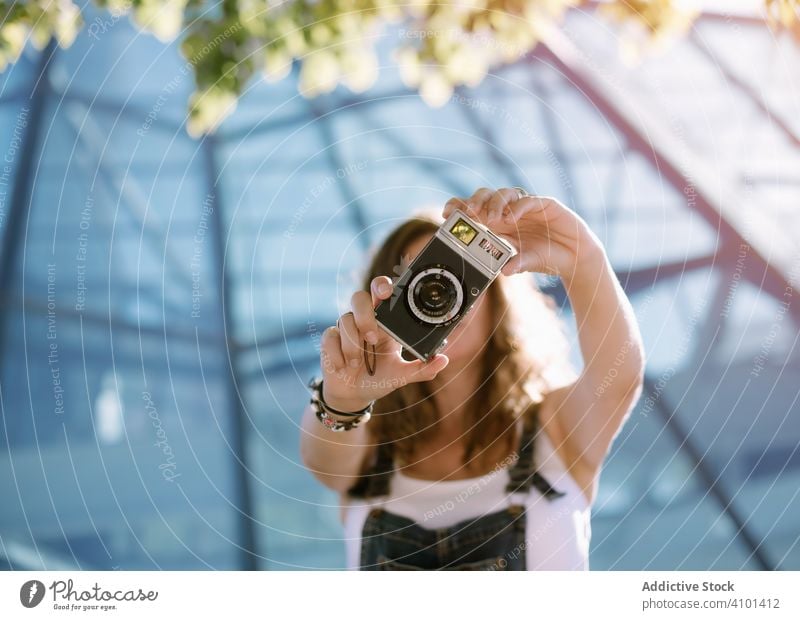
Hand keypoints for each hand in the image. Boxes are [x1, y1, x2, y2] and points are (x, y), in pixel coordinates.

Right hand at [319, 276, 449, 411]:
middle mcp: (364, 320)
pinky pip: (331, 336)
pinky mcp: (330, 340)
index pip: (382, 293)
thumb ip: (422, 369)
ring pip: (344, 318)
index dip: (382, 286)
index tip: (387, 291)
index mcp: (384, 323)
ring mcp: (345, 329)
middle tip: (372, 336)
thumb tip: (443, 360)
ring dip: (352, 343)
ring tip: (358, 363)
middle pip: (359, 297)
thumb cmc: (379, 379)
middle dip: (365, 314)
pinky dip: (338, 353)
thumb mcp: (402, 376)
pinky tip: (344, 367)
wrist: (354, 395)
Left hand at [443, 188, 602, 278]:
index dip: (460, 208)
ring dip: (495, 204)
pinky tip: (511, 218)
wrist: (576, 258)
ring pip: (504, 193)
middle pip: (485, 196)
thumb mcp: (526, 263)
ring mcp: (526, 207)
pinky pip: (528, 200)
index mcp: (500, 225)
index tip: (447, 214)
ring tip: (492, 220)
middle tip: (469, 214)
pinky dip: (517, 207)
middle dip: (474, 202)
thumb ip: (514, 263)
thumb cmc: (547, 258)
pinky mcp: (545, 205)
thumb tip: (503, 271)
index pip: (475, 209)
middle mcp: (510, 212)